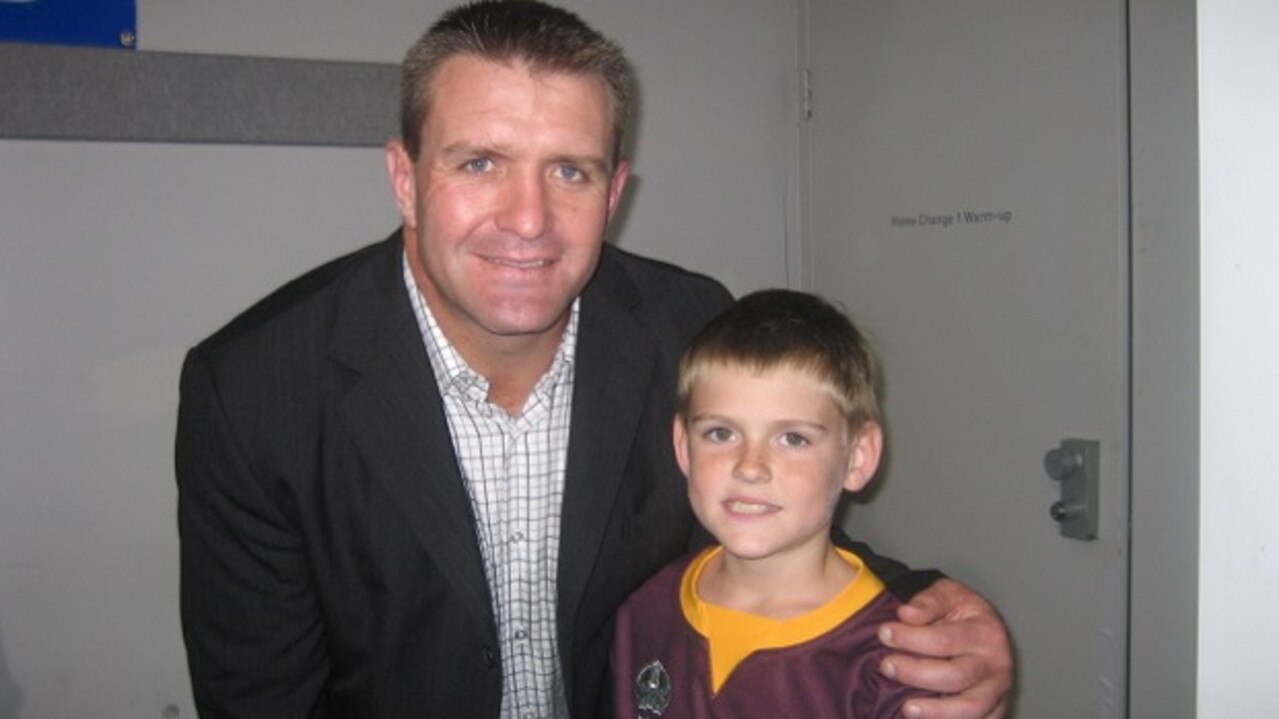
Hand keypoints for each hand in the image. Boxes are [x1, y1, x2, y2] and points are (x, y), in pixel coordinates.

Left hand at [878, 579, 1013, 718]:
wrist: (982, 631)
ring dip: (936, 711)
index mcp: (987, 632)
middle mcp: (997, 664)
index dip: (911, 638)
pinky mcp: (994, 712)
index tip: (884, 633)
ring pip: (969, 709)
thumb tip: (906, 614)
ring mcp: (998, 692)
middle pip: (955, 676)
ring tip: (905, 708)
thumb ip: (928, 602)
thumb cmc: (960, 613)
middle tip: (886, 666)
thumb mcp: (947, 595)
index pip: (945, 639)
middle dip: (916, 673)